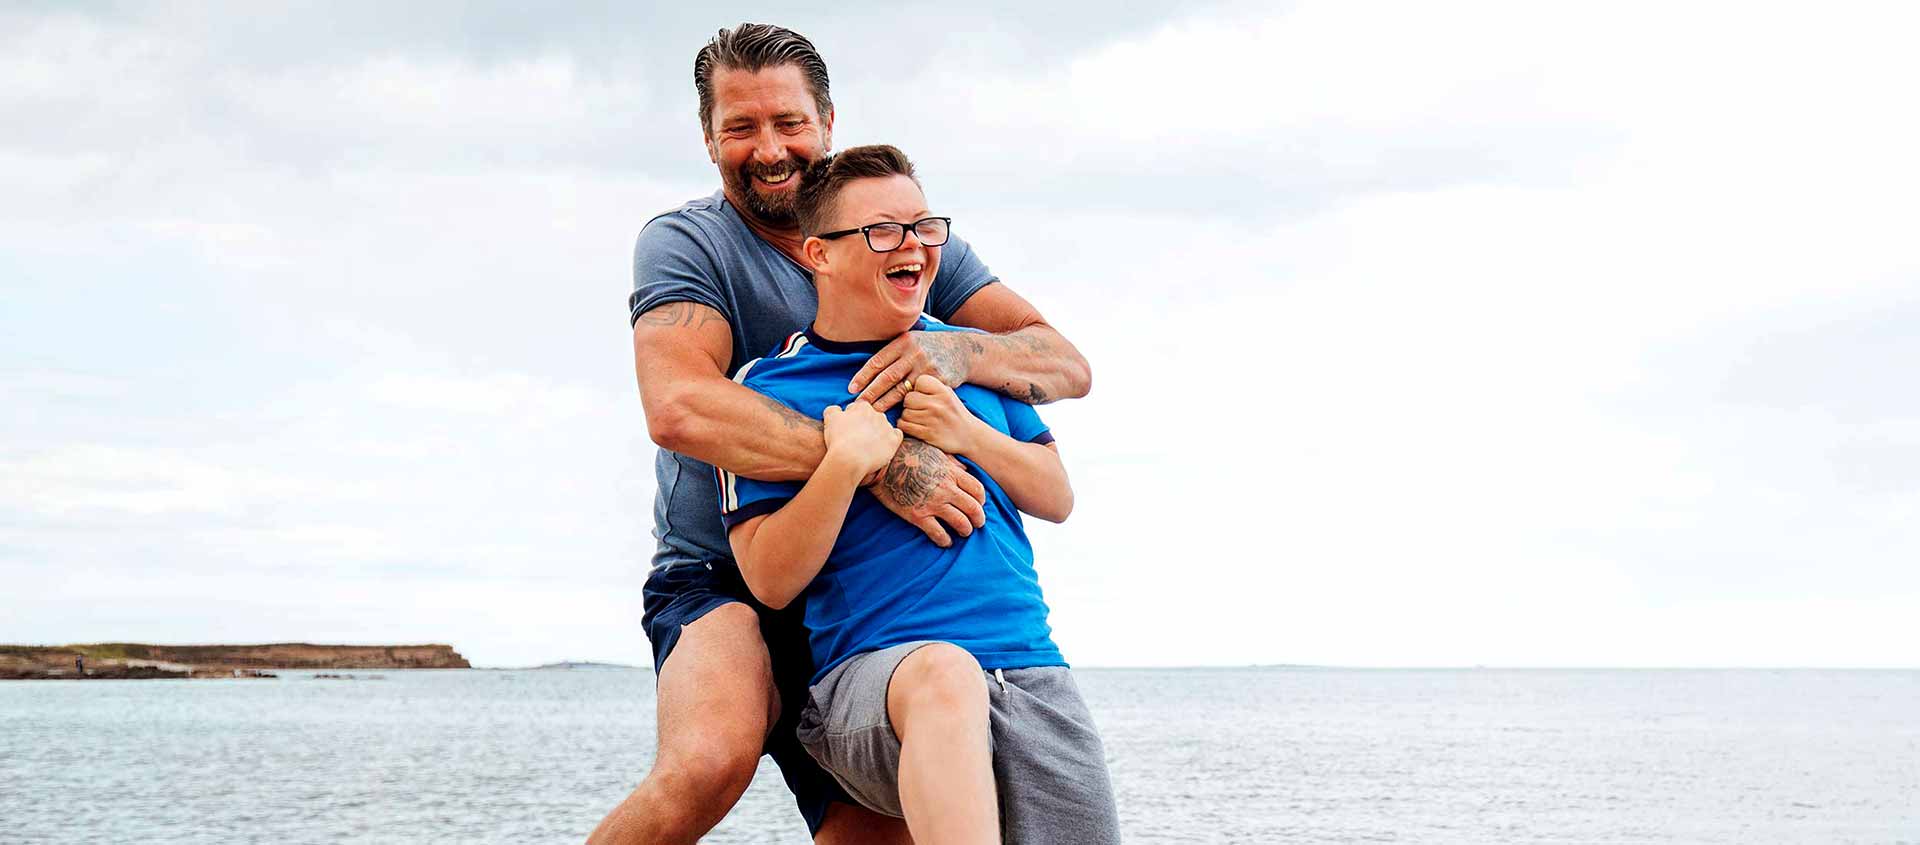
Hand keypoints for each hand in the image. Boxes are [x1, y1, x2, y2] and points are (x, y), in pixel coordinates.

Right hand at [822, 401, 901, 480]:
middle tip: (858, 438)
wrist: (849, 459)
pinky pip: (897, 435)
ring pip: (885, 427)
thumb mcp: (830, 419)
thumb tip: (837, 409)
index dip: (854, 418)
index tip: (850, 428)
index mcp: (863, 407)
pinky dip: (892, 439)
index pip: (860, 408)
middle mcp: (878, 414)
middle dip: (867, 425)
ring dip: (878, 433)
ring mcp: (887, 427)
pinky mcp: (893, 441)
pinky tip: (883, 446)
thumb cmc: (838, 439)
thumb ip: (833, 409)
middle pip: (873, 417)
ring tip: (868, 446)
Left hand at [849, 331, 987, 410]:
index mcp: (904, 342)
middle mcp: (915, 353)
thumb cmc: (929, 347)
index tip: (851, 389)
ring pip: (901, 389)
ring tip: (873, 412)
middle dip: (871, 392)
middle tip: (858, 405)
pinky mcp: (938, 381)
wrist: (961, 350)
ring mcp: (927, 367)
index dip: (863, 376)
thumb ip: (892, 352)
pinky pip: (918, 396)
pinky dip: (905, 405)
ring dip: (885, 402)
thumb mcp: (911, 341)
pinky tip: (896, 413)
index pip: (878, 361)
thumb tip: (867, 369)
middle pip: (887, 376)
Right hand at [867, 438, 987, 547]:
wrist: (883, 464)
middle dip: (979, 519)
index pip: (977, 490)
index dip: (982, 500)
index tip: (980, 504)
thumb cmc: (907, 453)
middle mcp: (946, 489)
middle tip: (978, 524)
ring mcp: (932, 503)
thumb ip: (951, 462)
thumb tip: (965, 470)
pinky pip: (938, 533)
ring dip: (966, 530)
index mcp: (950, 473)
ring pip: (960, 523)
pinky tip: (946, 541)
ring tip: (964, 532)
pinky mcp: (918, 515)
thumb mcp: (934, 452)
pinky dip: (945, 540)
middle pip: (973, 508)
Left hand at [898, 375, 985, 455]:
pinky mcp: (927, 433)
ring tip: (919, 419)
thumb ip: (932, 387)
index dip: (918, 389)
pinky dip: (906, 427)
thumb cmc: (954, 413)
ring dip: (908, 417)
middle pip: (908, 398)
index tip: (924, 396)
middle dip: (911, 405)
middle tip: (919, 410)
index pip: (919, 381)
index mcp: (943, 391)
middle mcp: (937, 404)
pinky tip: (914, 427)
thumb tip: (907, 383)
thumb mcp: (948, 394)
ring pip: (905, 413)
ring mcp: (932, 419)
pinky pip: (905, 426)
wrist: (969, 436)